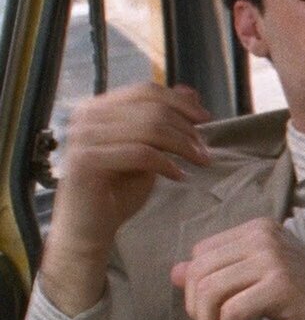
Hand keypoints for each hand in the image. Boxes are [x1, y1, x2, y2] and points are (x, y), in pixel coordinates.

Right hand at [40, 83, 211, 315]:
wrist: (89, 228)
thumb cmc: (117, 190)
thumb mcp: (148, 150)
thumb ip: (163, 121)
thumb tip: (189, 91)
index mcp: (98, 108)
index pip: (145, 91)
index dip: (180, 102)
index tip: (206, 119)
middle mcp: (86, 117)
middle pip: (151, 109)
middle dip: (186, 128)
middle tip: (204, 151)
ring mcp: (83, 137)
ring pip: (149, 128)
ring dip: (182, 145)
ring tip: (198, 161)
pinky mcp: (87, 161)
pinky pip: (140, 153)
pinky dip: (167, 163)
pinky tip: (179, 176)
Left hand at [169, 218, 304, 319]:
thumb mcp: (258, 282)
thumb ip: (220, 274)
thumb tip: (174, 271)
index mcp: (258, 229)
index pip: (199, 255)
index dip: (196, 290)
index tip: (217, 314)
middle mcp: (263, 236)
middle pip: (198, 272)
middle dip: (198, 309)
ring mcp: (273, 258)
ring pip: (208, 291)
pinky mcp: (280, 285)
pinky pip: (229, 311)